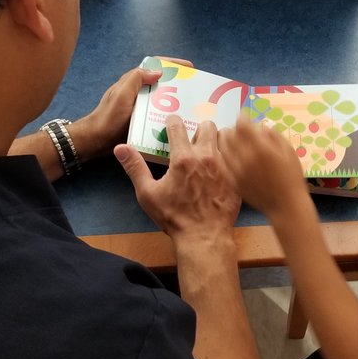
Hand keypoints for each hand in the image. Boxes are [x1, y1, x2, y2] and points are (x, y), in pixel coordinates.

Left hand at [68, 57, 190, 162]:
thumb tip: (158, 71)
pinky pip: (160, 114)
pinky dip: (171, 115)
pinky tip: (181, 123)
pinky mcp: (142, 121)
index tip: (190, 67)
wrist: (96, 141)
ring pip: (163, 99)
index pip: (155, 65)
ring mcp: (140, 106)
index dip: (173, 64)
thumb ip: (136, 79)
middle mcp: (138, 92)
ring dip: (177, 101)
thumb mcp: (121, 94)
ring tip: (193, 106)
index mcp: (133, 82)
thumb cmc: (108, 117)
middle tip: (195, 88)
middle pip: (162, 82)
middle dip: (179, 82)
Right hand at [114, 115, 240, 244]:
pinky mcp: (237, 176)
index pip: (177, 126)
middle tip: (193, 143)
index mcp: (183, 158)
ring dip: (216, 142)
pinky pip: (236, 157)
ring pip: (225, 138)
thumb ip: (134, 168)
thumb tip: (120, 148)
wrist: (204, 237)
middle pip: (207, 126)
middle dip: (198, 130)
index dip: (173, 122)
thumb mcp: (148, 194)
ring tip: (209, 154)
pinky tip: (221, 170)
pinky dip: (229, 158)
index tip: (171, 123)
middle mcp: (206, 156)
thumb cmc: (174, 217)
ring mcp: (225, 166)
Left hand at [218, 115, 307, 218]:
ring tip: (235, 141)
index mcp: (261, 148)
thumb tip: (259, 125)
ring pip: (222, 147)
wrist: (286, 206)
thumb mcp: (288, 150)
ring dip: (227, 140)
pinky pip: (222, 162)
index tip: (246, 116)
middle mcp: (245, 157)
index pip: (242, 123)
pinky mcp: (232, 181)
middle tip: (241, 130)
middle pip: (229, 133)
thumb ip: (273, 134)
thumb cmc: (292, 177)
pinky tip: (232, 155)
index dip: (243, 116)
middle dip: (235, 128)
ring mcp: (236, 170)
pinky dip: (224, 155)